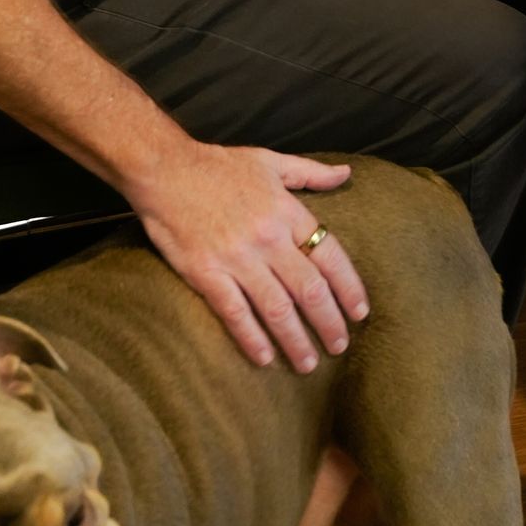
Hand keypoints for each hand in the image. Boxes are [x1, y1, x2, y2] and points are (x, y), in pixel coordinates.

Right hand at [130, 143, 368, 371]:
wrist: (165, 169)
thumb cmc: (219, 165)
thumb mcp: (270, 161)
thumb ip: (311, 172)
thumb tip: (346, 174)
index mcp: (287, 211)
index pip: (330, 256)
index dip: (349, 288)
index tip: (360, 312)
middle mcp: (268, 238)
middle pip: (310, 290)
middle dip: (329, 323)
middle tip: (340, 346)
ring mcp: (237, 258)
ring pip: (277, 309)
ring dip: (296, 340)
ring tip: (308, 363)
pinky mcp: (207, 273)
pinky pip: (235, 313)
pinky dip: (252, 338)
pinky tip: (265, 358)